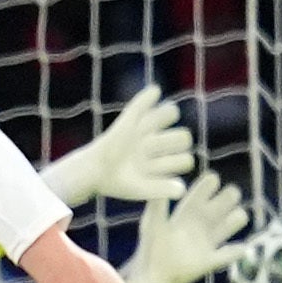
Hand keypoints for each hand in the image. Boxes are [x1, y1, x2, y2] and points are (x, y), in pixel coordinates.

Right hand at [46, 88, 198, 207]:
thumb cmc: (118, 183)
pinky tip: (153, 93)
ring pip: (171, 112)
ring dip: (166, 116)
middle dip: (174, 142)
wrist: (95, 172)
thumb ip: (161, 189)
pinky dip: (149, 96)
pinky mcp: (130, 117)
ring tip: (151, 127)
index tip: (164, 166)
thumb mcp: (140, 189)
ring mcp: (146, 128)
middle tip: (155, 147)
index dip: (181, 162)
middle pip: (184, 136)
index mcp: (164, 159)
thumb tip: (182, 189)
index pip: (186, 159)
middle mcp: (159, 142)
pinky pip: (143, 101)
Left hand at [123, 171, 250, 282]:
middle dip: (228, 198)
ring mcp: (205, 243)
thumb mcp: (152, 224)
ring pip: (227, 227)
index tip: (214, 177)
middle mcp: (198, 226)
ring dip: (235, 220)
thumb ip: (158, 206)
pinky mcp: (209, 261)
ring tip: (240, 216)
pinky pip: (228, 255)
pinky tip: (243, 248)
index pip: (200, 195)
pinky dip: (236, 252)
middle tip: (233, 192)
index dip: (208, 186)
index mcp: (185, 214)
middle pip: (219, 207)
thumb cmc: (148, 247)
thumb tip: (162, 188)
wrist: (148, 276)